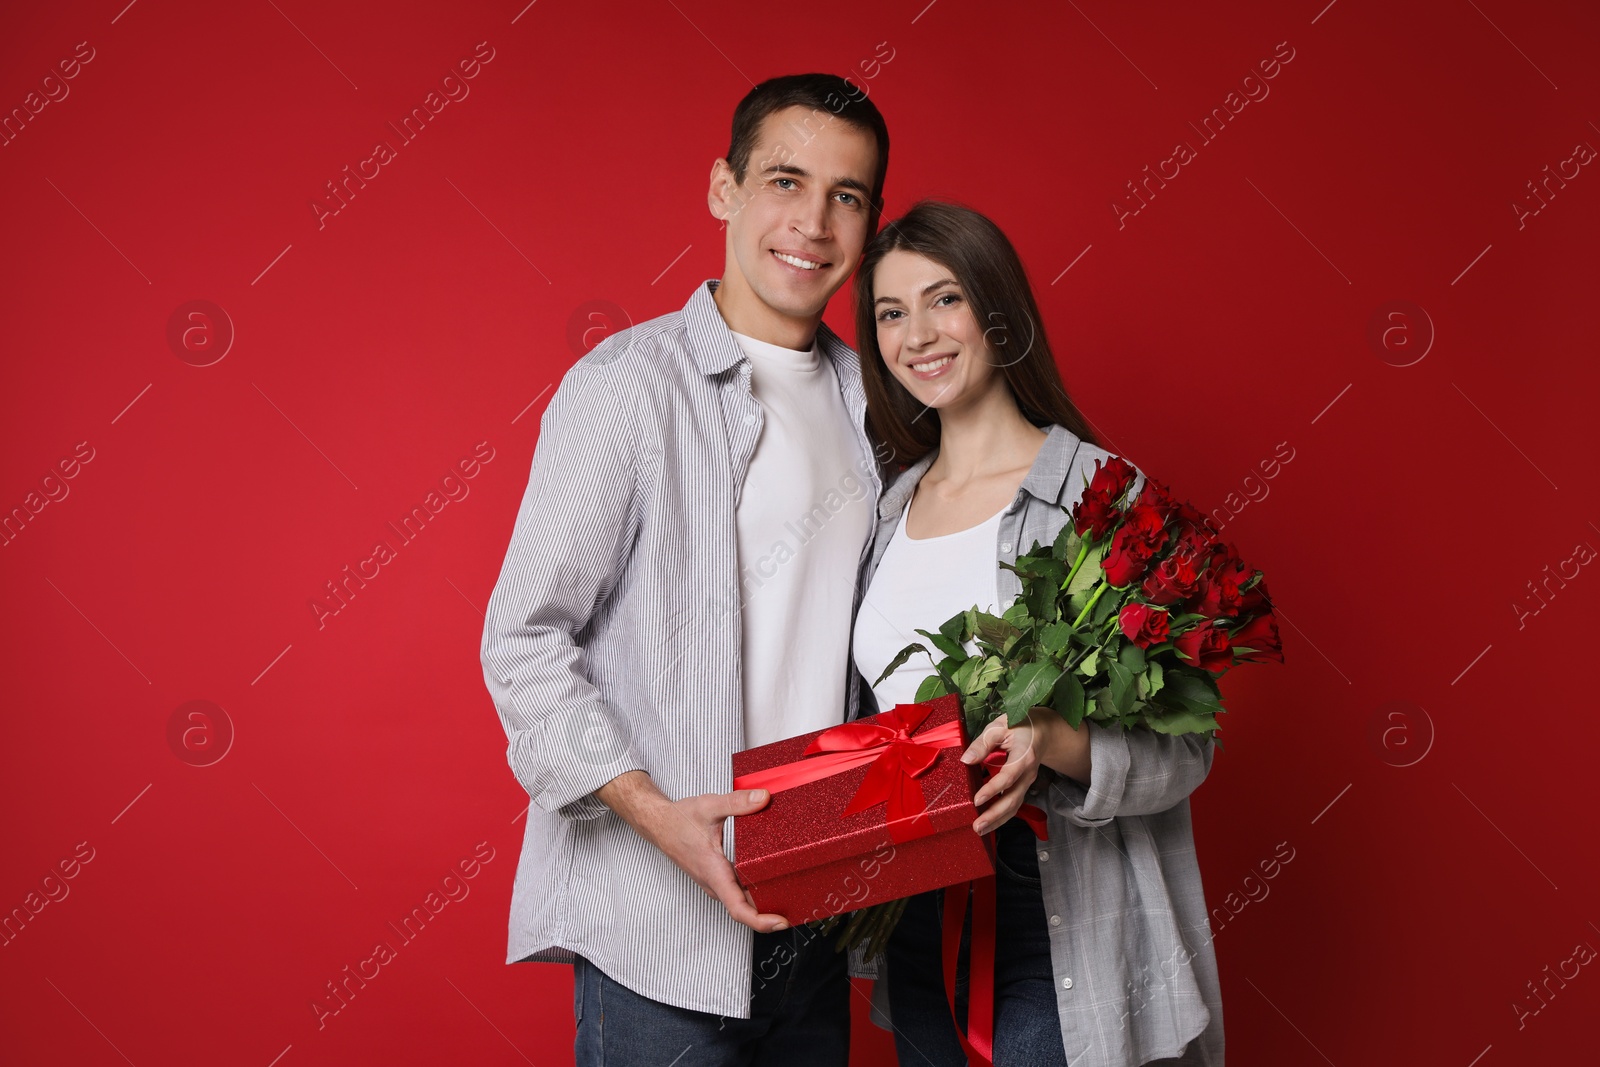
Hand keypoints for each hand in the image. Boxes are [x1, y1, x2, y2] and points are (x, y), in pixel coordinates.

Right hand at [636, 786, 790, 932]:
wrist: (659, 823)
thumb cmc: (679, 820)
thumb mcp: (709, 806)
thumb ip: (737, 802)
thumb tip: (763, 799)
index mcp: (713, 872)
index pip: (737, 909)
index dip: (761, 921)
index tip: (780, 922)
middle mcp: (715, 883)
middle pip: (745, 908)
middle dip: (771, 912)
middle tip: (800, 906)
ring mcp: (716, 882)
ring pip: (742, 900)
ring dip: (764, 902)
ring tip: (792, 895)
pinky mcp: (717, 877)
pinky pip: (738, 890)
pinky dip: (755, 890)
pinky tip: (772, 879)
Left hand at [960, 712, 1045, 835]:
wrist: (1043, 730)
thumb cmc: (1020, 725)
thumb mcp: (1000, 726)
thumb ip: (983, 743)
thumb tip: (966, 760)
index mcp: (1024, 755)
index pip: (1008, 776)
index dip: (993, 789)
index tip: (976, 800)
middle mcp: (1028, 773)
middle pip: (1013, 798)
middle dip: (995, 815)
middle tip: (977, 826)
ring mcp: (1027, 782)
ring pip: (1015, 805)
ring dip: (998, 820)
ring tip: (980, 830)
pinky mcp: (1023, 786)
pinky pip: (1014, 804)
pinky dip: (1003, 816)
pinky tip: (990, 823)